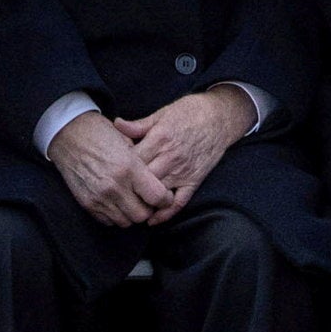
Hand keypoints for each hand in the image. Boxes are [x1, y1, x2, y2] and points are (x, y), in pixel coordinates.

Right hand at [47, 107, 174, 226]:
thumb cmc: (99, 133)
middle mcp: (115, 186)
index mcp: (129, 167)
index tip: (165, 195)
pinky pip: (109, 221)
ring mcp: (100, 197)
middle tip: (147, 199)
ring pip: (126, 222)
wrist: (68, 134)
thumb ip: (142, 163)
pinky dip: (115, 215)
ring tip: (130, 200)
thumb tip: (154, 180)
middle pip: (142, 215)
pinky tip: (116, 202)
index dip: (165, 199)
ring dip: (131, 214)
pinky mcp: (88, 204)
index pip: (157, 197)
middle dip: (148, 209)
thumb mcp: (126, 141)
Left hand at [114, 87, 252, 208]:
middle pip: (142, 179)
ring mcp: (183, 172)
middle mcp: (170, 158)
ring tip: (127, 206)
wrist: (219, 117)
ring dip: (142, 201)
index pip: (132, 159)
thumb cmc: (189, 112)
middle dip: (127, 186)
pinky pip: (179, 202)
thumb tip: (116, 124)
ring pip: (157, 192)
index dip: (119, 165)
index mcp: (159, 138)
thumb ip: (138, 125)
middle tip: (115, 190)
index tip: (111, 168)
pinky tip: (152, 219)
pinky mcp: (194, 181)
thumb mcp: (162, 113)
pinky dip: (166, 213)